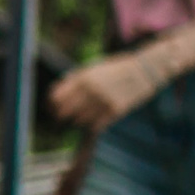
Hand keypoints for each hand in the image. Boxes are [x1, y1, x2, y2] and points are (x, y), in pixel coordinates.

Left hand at [48, 49, 167, 132]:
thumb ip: (73, 80)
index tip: (51, 109)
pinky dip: (91, 125)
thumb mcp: (92, 68)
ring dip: (76, 121)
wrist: (144, 70)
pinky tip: (92, 120)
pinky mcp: (115, 110)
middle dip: (59, 117)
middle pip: (64, 112)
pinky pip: (95, 125)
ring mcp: (103, 101)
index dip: (51, 105)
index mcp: (83, 77)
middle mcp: (91, 90)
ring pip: (79, 121)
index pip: (56, 98)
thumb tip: (53, 94)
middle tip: (59, 119)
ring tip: (78, 118)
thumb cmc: (114, 69)